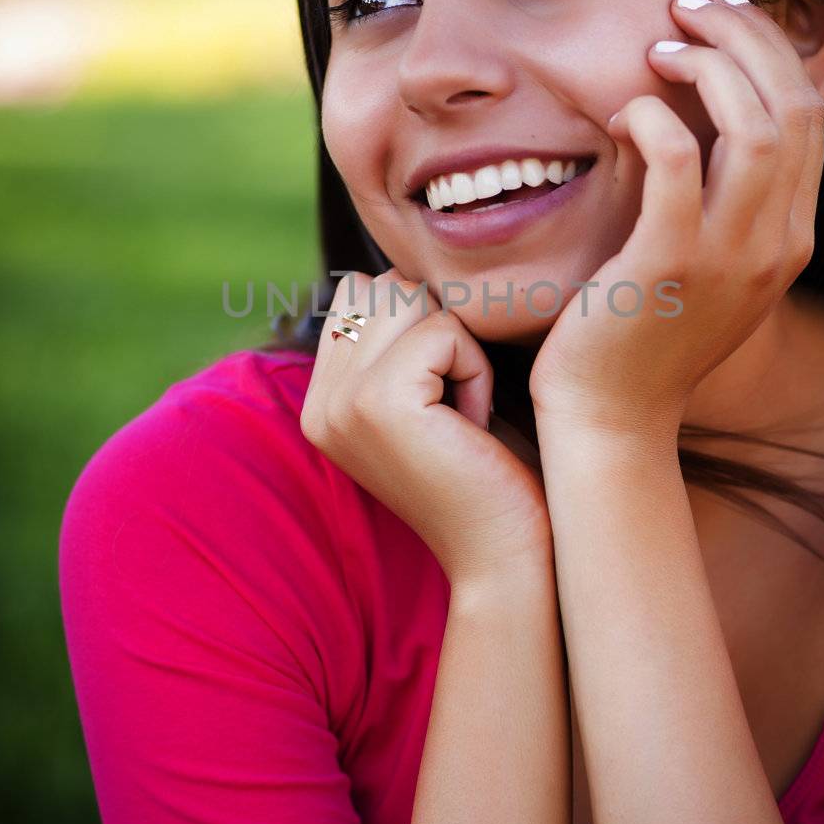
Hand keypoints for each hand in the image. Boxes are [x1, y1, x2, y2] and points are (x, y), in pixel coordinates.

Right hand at [300, 269, 551, 590]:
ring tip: (463, 415)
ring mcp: (342, 402)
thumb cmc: (487, 472)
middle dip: (442, 332)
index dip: (423, 324)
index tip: (442, 397)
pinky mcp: (380, 402)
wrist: (504, 553)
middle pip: (387, 288)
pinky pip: (444, 331)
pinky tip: (473, 426)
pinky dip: (476, 370)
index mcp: (321, 400)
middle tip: (457, 408)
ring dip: (461, 349)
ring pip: (414, 301)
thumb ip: (397, 341)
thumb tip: (400, 270)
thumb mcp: (428, 398)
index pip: (363, 293)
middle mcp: (319, 401)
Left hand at [528, 0, 823, 436]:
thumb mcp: (699, 260)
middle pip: (795, 105)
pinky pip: (678, 158)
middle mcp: (778, 244)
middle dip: (746, 36)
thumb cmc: (640, 332)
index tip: (722, 15)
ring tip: (660, 46)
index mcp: (791, 237)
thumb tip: (677, 111)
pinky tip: (623, 114)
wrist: (611, 416)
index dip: (771, 50)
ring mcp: (731, 257)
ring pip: (757, 123)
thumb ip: (710, 195)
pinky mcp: (670, 263)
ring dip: (710, 65)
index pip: (810, 116)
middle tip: (689, 7)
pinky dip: (654, 117)